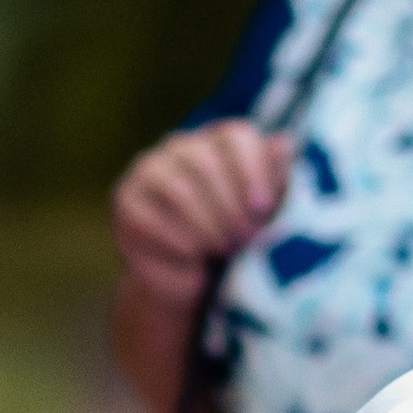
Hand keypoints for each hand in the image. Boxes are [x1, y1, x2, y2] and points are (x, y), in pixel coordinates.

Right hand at [111, 119, 294, 301]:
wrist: (194, 276)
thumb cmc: (240, 236)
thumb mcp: (267, 212)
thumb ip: (277, 178)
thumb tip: (286, 142)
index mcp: (220, 141)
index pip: (236, 136)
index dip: (252, 169)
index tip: (263, 207)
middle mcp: (182, 147)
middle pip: (205, 161)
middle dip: (230, 205)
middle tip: (246, 238)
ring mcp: (149, 169)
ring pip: (178, 188)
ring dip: (206, 224)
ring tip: (224, 249)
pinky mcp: (127, 200)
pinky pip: (150, 215)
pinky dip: (178, 239)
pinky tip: (194, 255)